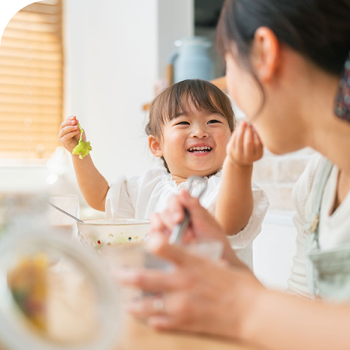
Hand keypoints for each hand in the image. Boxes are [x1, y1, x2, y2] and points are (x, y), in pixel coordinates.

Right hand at [58, 116, 85, 152]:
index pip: (66, 121)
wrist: (81, 149)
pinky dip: (72, 133)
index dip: (70, 118)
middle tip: (75, 121)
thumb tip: (76, 120)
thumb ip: (77, 126)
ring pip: (64, 129)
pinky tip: (77, 131)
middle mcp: (63, 131)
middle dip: (69, 122)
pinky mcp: (63, 141)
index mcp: (67, 127)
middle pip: (63, 124)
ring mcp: (62, 136)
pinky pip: (66, 136)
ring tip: (77, 127)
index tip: (75, 117)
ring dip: (70, 127)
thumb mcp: (80, 131)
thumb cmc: (80, 140)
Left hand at [117, 237, 264, 339]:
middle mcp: (182, 282)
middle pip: (145, 277)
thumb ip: (195, 257)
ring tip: (128, 306)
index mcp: (192, 263)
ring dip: (134, 305)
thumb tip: (181, 255)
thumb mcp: (216, 261)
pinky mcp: (186, 322)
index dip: (149, 242)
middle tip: (117, 275)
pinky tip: (150, 320)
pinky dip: (153, 321)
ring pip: (148, 305)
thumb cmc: (238, 285)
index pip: (164, 247)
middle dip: (127, 276)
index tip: (142, 241)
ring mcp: (182, 304)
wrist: (252, 311)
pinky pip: (162, 323)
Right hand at [149, 190, 243, 265]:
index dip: (175, 207)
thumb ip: (194, 206)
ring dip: (165, 230)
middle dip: (172, 223)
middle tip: (185, 235)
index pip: (174, 200)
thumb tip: (183, 191)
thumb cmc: (214, 241)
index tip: (180, 218)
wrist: (217, 260)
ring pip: (156, 221)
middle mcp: (176, 216)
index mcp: (188, 209)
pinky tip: (168, 243)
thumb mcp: (206, 222)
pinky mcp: (163, 239)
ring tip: (177, 240)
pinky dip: (158, 237)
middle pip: (164, 211)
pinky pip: (153, 234)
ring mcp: (168, 228)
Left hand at [227, 121, 262, 166]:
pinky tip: (239, 128)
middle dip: (249, 131)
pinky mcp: (230, 151)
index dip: (257, 133)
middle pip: (248, 142)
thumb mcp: (257, 146)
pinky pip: (233, 139)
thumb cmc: (251, 149)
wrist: (239, 161)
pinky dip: (236, 132)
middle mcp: (248, 158)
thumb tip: (253, 123)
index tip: (256, 126)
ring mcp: (238, 155)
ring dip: (241, 129)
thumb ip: (257, 136)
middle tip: (249, 124)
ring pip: (239, 140)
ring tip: (244, 122)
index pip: (258, 143)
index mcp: (258, 156)